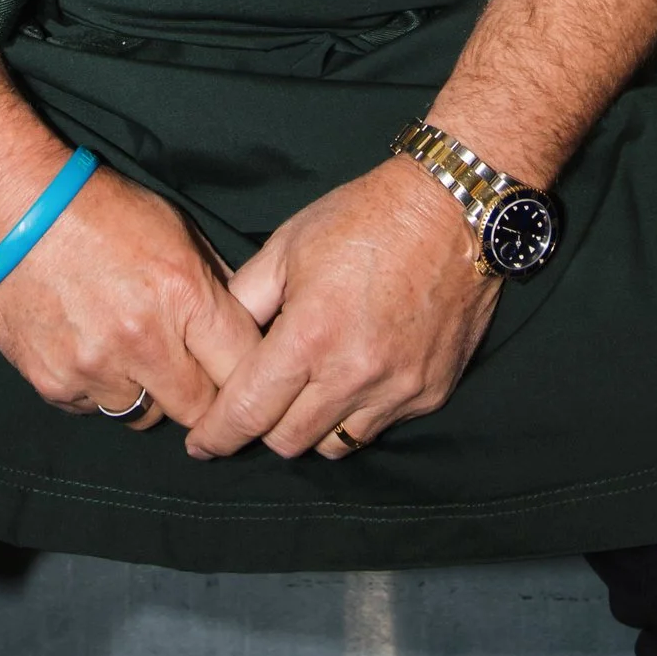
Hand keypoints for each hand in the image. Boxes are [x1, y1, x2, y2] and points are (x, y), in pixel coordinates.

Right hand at [0, 168, 262, 430]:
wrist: (13, 207)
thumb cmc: (100, 209)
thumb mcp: (175, 228)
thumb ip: (215, 281)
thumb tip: (246, 323)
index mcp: (182, 294)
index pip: (242, 369)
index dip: (247, 376)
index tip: (240, 376)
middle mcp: (142, 340)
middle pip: (198, 410)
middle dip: (202, 396)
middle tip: (191, 374)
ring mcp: (94, 368)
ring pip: (144, 415)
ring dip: (147, 393)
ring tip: (130, 353)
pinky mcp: (53, 383)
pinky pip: (94, 409)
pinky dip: (98, 389)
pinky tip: (89, 349)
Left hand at [184, 160, 497, 461]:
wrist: (454, 210)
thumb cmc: (364, 219)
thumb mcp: (287, 245)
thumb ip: (246, 299)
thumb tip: (220, 340)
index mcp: (309, 336)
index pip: (248, 413)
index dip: (217, 436)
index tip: (202, 445)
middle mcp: (353, 375)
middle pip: (289, 442)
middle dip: (264, 429)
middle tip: (259, 405)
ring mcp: (397, 389)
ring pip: (336, 445)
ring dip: (313, 427)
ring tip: (310, 391)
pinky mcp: (431, 393)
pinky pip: (380, 426)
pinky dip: (359, 412)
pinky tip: (357, 375)